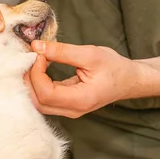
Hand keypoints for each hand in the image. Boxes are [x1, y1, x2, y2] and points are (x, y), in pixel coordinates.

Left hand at [24, 41, 140, 117]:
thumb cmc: (115, 68)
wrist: (129, 80)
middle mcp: (72, 110)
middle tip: (32, 58)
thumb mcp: (91, 54)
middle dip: (29, 79)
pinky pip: (45, 100)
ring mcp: (69, 111)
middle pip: (38, 102)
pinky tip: (40, 68)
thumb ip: (63, 52)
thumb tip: (37, 46)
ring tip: (34, 62)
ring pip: (38, 103)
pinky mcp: (66, 106)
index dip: (37, 73)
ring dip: (32, 83)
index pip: (46, 93)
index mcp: (81, 100)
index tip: (40, 54)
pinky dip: (38, 84)